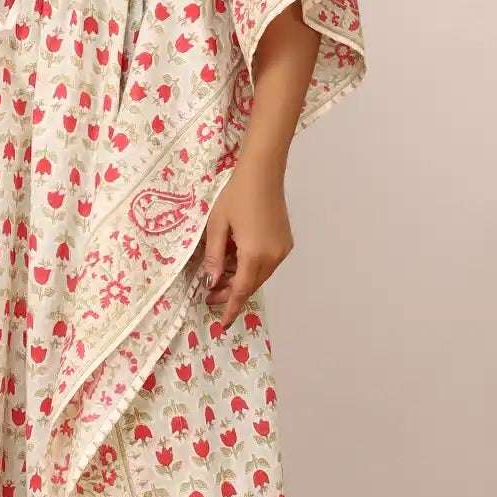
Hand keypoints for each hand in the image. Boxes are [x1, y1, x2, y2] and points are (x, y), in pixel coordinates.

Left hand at [197, 157, 293, 330]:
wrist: (262, 173)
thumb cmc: (235, 195)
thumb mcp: (217, 225)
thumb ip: (214, 256)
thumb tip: (211, 282)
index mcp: (254, 255)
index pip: (240, 291)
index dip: (230, 308)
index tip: (221, 323)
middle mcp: (273, 257)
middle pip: (250, 285)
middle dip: (231, 294)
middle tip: (210, 295)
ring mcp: (282, 250)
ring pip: (259, 276)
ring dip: (241, 281)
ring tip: (220, 277)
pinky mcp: (285, 242)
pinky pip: (267, 264)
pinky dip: (251, 268)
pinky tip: (236, 261)